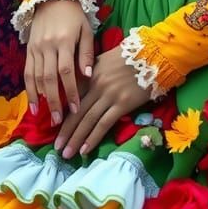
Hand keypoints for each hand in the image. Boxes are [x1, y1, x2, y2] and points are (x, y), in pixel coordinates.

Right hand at [24, 0, 94, 126]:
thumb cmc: (74, 16)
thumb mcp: (86, 30)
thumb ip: (86, 52)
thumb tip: (88, 76)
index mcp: (64, 41)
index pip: (67, 71)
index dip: (71, 91)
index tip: (76, 108)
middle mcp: (47, 46)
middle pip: (49, 78)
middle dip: (55, 101)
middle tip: (60, 120)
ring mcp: (35, 48)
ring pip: (36, 77)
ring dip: (41, 99)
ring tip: (47, 116)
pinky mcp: (28, 49)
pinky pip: (27, 72)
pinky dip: (29, 90)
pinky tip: (33, 105)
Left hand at [55, 44, 150, 158]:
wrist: (153, 54)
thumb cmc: (130, 56)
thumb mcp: (104, 60)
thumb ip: (91, 73)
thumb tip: (79, 87)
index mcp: (90, 74)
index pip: (71, 97)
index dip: (62, 113)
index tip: (54, 127)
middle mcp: (96, 85)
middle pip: (76, 111)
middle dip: (65, 131)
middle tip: (56, 147)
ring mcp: (109, 95)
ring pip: (88, 120)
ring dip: (76, 139)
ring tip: (67, 154)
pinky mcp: (122, 104)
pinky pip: (104, 124)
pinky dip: (93, 138)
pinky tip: (85, 149)